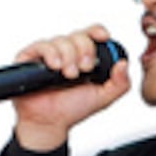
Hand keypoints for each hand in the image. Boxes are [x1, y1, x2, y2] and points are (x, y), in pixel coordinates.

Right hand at [11, 24, 129, 151]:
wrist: (49, 123)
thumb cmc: (71, 109)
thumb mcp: (103, 97)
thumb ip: (120, 83)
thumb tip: (124, 64)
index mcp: (83, 57)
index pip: (91, 34)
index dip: (97, 32)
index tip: (103, 37)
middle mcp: (67, 52)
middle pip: (79, 35)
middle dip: (84, 51)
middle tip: (84, 69)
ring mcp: (49, 54)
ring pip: (62, 40)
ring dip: (68, 57)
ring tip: (68, 75)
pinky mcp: (31, 58)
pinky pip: (42, 45)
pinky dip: (51, 54)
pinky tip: (55, 67)